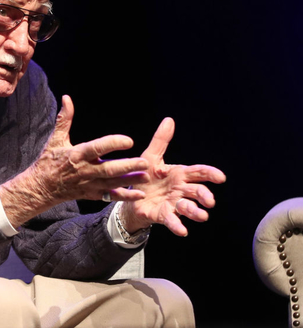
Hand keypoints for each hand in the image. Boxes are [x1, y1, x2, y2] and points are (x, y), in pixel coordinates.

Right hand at [0, 95, 149, 226]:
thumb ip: (65, 118)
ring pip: (112, 183)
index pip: (96, 148)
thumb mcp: (56, 139)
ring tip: (147, 176)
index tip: (128, 141)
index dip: (112, 144)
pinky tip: (140, 194)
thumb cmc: (49, 161)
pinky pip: (110, 196)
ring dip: (130, 181)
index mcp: (76, 155)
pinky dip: (125, 196)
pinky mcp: (92, 194)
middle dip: (127, 167)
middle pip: (108, 169)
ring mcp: (89, 184)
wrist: (41, 187)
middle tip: (144, 162)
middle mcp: (84, 170)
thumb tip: (67, 97)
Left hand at [121, 117, 226, 236]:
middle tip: (209, 201)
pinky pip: (173, 222)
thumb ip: (160, 141)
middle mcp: (180, 190)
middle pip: (198, 192)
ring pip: (190, 208)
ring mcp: (174, 204)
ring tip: (202, 215)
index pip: (198, 172)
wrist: (131, 197)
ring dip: (196, 212)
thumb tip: (169, 120)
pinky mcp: (164, 216)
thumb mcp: (150, 157)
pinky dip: (178, 226)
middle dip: (205, 196)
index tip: (220, 177)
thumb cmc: (145, 177)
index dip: (210, 174)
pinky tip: (182, 231)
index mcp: (179, 174)